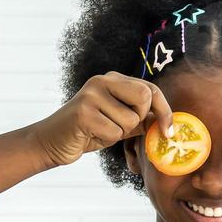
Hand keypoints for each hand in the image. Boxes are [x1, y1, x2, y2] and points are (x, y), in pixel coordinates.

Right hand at [34, 72, 173, 168]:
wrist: (52, 142)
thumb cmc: (89, 132)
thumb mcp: (118, 121)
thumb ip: (139, 117)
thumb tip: (166, 122)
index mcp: (112, 79)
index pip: (150, 89)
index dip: (164, 110)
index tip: (169, 130)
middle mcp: (102, 81)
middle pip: (144, 97)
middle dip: (139, 119)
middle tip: (122, 127)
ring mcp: (91, 95)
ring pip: (130, 119)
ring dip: (119, 133)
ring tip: (100, 130)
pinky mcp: (84, 112)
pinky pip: (114, 132)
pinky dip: (107, 139)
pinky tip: (91, 134)